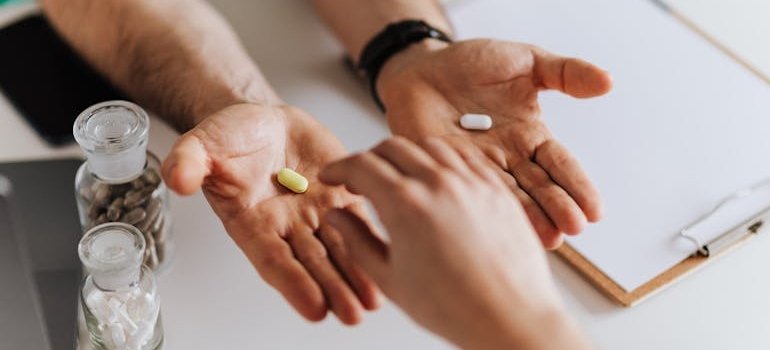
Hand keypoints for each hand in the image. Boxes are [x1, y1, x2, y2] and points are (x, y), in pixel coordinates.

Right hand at [161, 103, 379, 323]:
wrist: (263, 121)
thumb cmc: (231, 137)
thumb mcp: (203, 143)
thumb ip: (191, 161)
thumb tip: (177, 178)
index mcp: (251, 222)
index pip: (273, 259)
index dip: (293, 283)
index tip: (313, 308)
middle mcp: (285, 226)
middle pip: (312, 264)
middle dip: (332, 289)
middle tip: (351, 314)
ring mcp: (315, 214)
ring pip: (339, 250)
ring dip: (356, 276)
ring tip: (373, 301)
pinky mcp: (340, 196)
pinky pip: (359, 221)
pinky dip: (373, 241)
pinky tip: (389, 259)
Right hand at [319, 137, 589, 349]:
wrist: (510, 318)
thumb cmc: (455, 308)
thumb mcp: (389, 278)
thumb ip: (356, 240)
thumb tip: (336, 217)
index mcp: (405, 204)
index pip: (361, 165)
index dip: (339, 168)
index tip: (333, 176)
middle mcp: (439, 183)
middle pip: (392, 147)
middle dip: (369, 158)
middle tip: (361, 178)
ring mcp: (471, 181)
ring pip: (429, 146)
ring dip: (407, 154)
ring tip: (400, 176)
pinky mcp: (496, 188)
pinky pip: (465, 157)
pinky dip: (443, 159)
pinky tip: (438, 176)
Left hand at [376, 39, 612, 247]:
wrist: (421, 67)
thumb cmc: (471, 64)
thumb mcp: (525, 61)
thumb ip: (564, 73)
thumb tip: (607, 81)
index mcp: (530, 136)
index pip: (560, 165)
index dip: (577, 187)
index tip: (595, 212)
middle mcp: (508, 158)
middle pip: (539, 188)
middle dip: (557, 208)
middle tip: (573, 228)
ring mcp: (477, 168)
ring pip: (508, 198)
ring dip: (528, 219)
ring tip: (548, 238)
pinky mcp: (446, 171)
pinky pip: (468, 191)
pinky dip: (484, 209)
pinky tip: (500, 226)